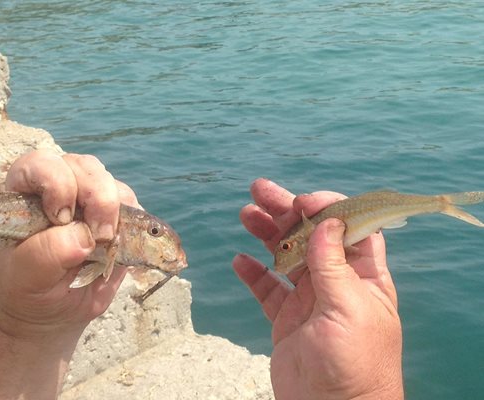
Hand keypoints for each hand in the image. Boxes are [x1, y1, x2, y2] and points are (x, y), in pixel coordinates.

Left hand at [0, 149, 140, 338]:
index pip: (41, 165)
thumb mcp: (25, 278)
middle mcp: (61, 189)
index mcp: (27, 195)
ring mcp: (91, 203)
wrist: (50, 310)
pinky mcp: (117, 219)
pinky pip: (133, 208)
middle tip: (100, 235)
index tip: (62, 218)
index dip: (57, 182)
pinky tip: (121, 245)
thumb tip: (85, 237)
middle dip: (98, 197)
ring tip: (108, 243)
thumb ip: (45, 254)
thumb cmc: (27, 289)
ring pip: (113, 185)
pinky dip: (135, 224)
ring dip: (117, 211)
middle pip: (86, 169)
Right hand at [233, 178, 402, 399]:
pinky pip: (268, 289)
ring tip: (246, 213)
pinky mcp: (286, 318)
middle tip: (259, 190)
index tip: (303, 201)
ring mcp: (309, 299)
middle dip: (287, 211)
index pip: (349, 228)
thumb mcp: (349, 309)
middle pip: (310, 235)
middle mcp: (335, 281)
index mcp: (362, 276)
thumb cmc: (355, 364)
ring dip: (267, 234)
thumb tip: (326, 222)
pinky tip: (240, 261)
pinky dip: (253, 273)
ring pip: (286, 256)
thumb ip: (334, 265)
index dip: (328, 209)